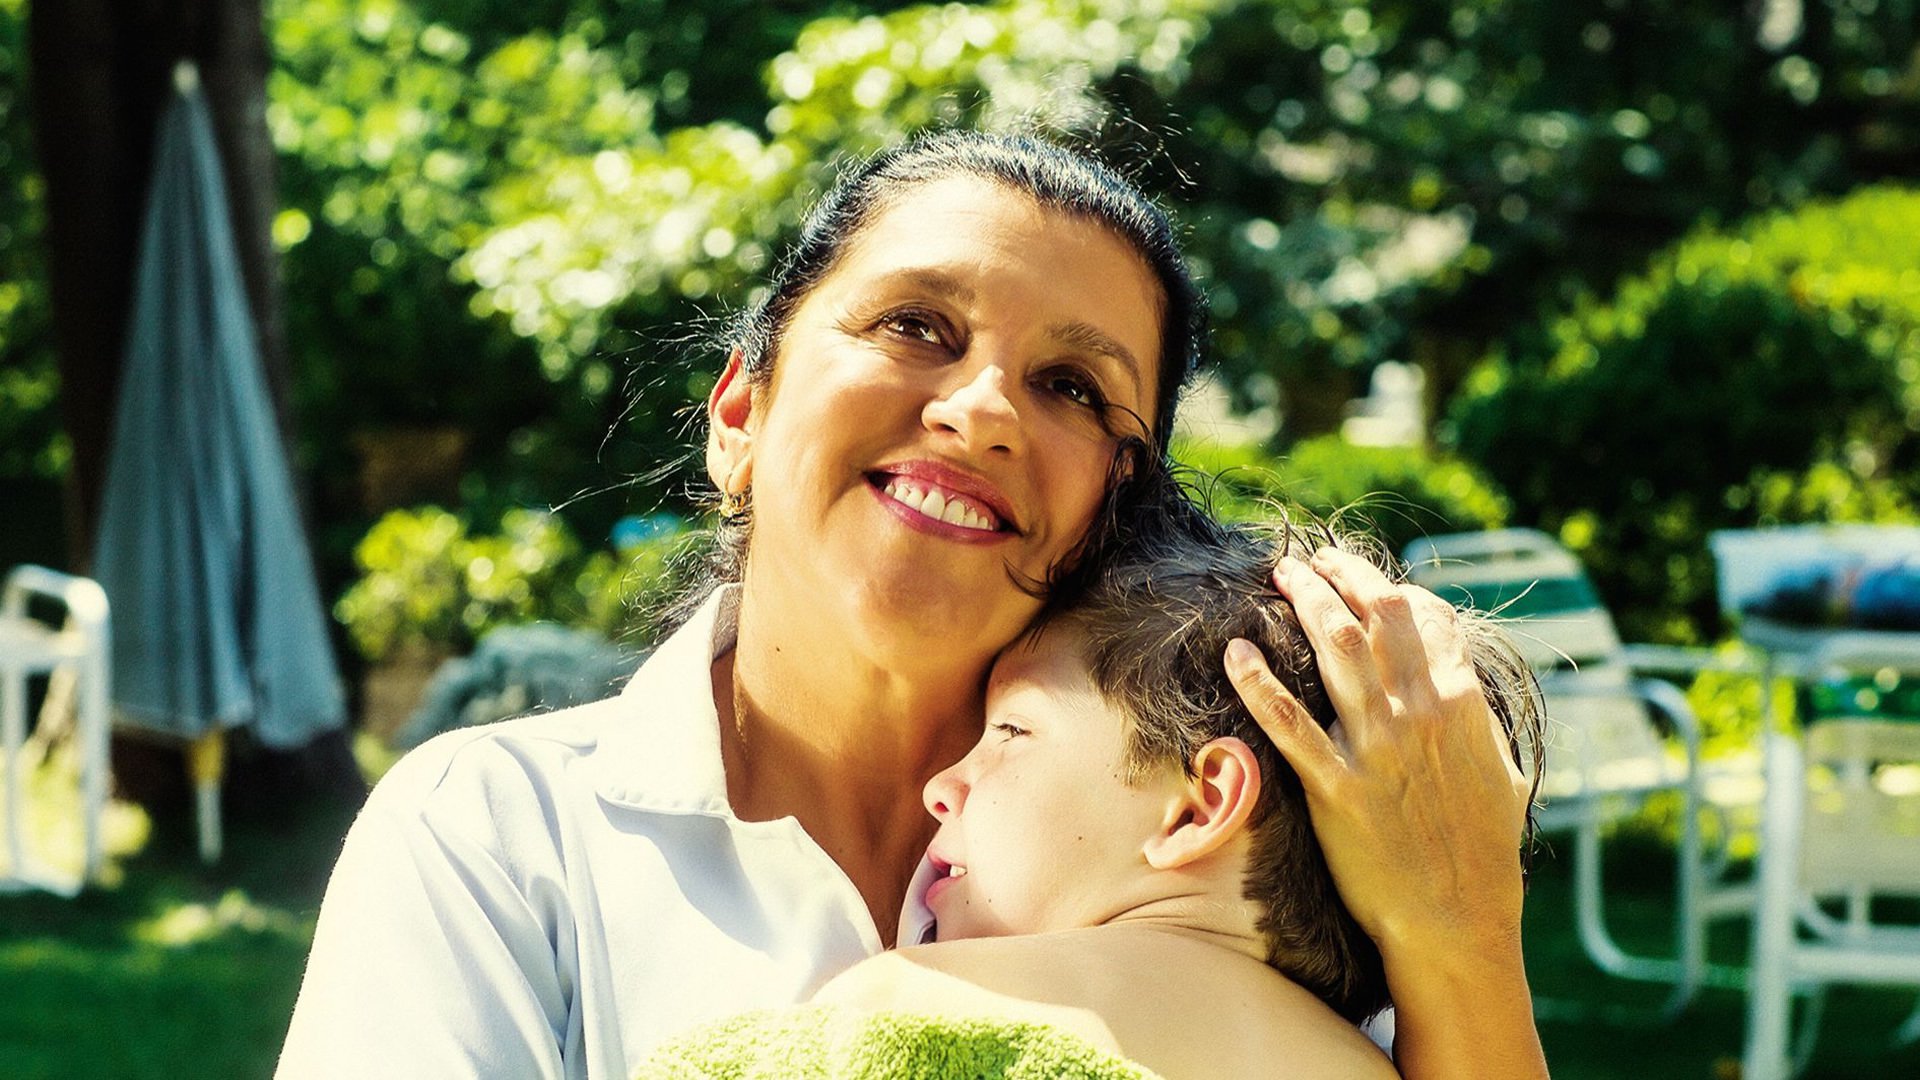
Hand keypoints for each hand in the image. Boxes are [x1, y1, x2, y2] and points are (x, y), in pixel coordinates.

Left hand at [1223, 547, 1533, 955]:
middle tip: (1309, 559)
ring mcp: (1377, 748)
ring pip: (1334, 647)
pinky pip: (1288, 723)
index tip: (1362, 577)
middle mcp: (1420, 713)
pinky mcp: (1336, 788)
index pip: (1426, 616)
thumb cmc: (1482, 850)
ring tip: (1280, 574)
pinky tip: (1235, 650)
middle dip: (1341, 573)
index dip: (1390, 586)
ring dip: (1304, 599)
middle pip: (1376, 614)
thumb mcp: (1502, 770)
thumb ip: (1480, 721)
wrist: (1459, 919)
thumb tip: (1464, 690)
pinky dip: (1258, 681)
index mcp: (1463, 703)